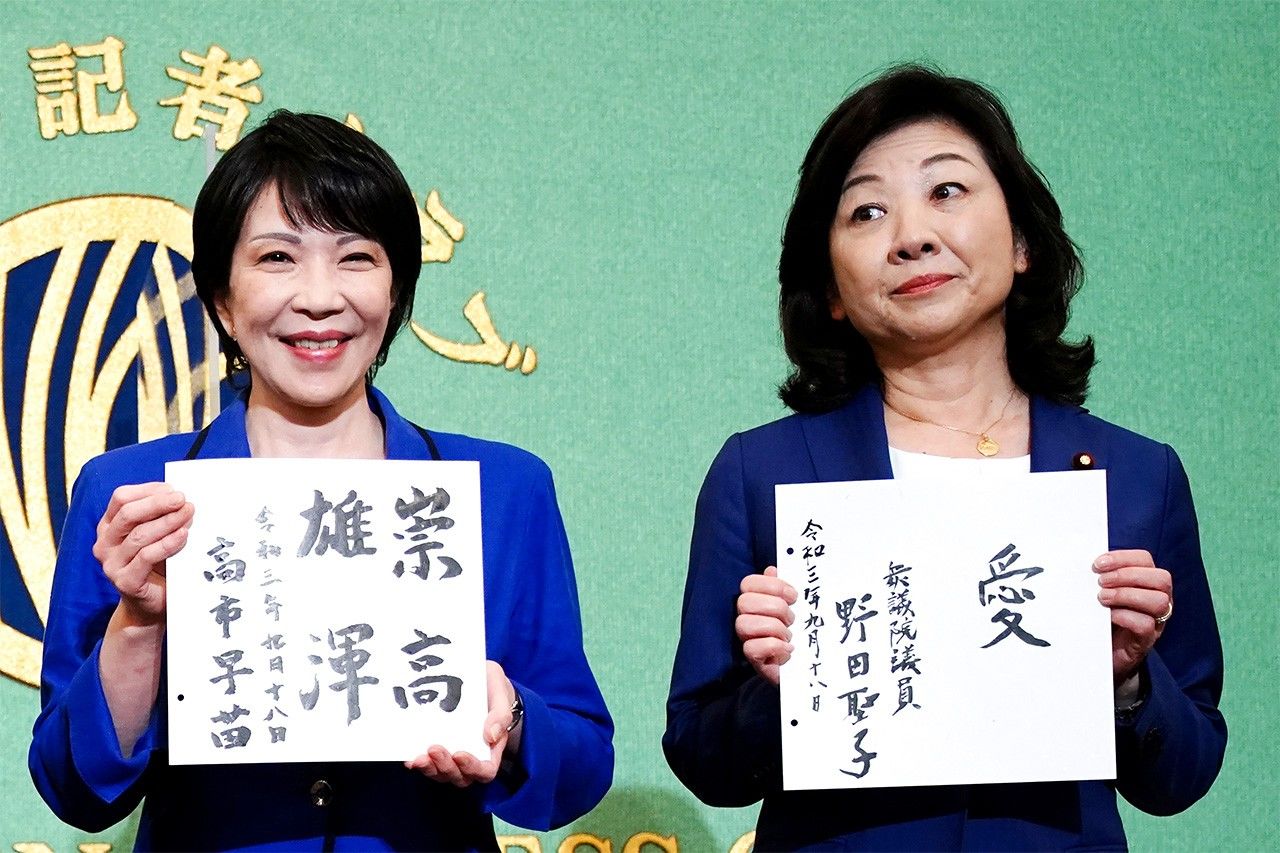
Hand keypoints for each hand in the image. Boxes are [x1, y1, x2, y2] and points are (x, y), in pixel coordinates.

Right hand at [93, 483, 194, 624]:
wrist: (154, 603)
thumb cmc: (159, 563)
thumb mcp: (158, 534)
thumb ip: (163, 516)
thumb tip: (183, 498)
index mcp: (109, 526)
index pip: (121, 499)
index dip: (148, 491)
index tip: (173, 489)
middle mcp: (105, 543)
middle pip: (128, 514)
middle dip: (158, 503)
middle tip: (182, 499)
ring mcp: (112, 564)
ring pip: (139, 535)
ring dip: (167, 522)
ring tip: (188, 514)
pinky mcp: (124, 582)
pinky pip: (146, 557)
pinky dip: (166, 544)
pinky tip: (183, 536)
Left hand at [405, 661, 518, 785]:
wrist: (476, 677)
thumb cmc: (492, 688)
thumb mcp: (500, 693)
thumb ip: (501, 715)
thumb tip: (491, 736)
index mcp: (491, 748)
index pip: (485, 770)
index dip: (472, 768)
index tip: (459, 754)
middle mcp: (471, 756)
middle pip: (460, 776)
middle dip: (445, 767)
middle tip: (433, 749)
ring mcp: (451, 755)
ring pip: (441, 774)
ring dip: (429, 769)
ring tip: (418, 758)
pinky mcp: (435, 748)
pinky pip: (427, 763)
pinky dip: (417, 763)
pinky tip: (408, 757)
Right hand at [736, 566, 796, 685]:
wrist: (811, 667)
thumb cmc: (804, 633)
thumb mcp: (800, 607)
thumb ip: (785, 588)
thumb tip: (772, 569)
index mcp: (757, 602)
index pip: (748, 583)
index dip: (771, 586)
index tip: (793, 596)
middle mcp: (747, 618)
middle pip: (744, 602)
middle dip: (775, 608)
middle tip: (791, 620)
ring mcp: (748, 640)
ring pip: (744, 624)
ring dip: (774, 629)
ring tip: (789, 637)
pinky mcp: (754, 661)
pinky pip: (751, 648)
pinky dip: (774, 646)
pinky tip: (788, 650)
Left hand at [1095, 549, 1172, 683]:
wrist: (1099, 651)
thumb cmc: (1101, 616)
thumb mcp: (1101, 591)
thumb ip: (1100, 577)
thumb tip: (1083, 562)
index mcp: (1146, 581)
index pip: (1145, 560)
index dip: (1123, 558)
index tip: (1098, 564)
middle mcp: (1158, 598)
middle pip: (1161, 578)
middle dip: (1127, 575)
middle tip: (1101, 582)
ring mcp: (1156, 620)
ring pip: (1159, 601)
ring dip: (1127, 595)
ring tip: (1102, 598)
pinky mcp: (1146, 639)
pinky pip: (1147, 624)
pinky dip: (1126, 616)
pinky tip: (1108, 616)